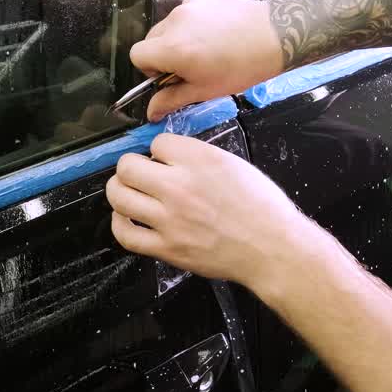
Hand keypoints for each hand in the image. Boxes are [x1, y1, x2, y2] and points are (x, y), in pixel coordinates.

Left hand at [105, 133, 315, 289]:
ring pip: (119, 196)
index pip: (157, 143)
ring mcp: (169, 220)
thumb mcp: (233, 164)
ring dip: (119, 190)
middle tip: (139, 172)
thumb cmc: (261, 207)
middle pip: (127, 167)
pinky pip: (125, 233)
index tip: (165, 159)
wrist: (272, 249)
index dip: (160, 150)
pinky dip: (119, 223)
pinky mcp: (166, 248)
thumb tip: (167, 155)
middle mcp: (180, 187)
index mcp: (200, 161)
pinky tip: (126, 217)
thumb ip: (197, 157)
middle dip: (131, 166)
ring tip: (127, 191)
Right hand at [130, 0, 283, 120]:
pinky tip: (215, 35)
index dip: (150, 70)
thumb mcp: (205, 90)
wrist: (276, 34)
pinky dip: (190, 26)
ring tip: (206, 51)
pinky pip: (184, 15)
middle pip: (150, 40)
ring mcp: (187, 7)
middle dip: (162, 56)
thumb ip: (172, 99)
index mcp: (172, 48)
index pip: (137, 56)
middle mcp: (174, 22)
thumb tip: (151, 112)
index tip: (171, 77)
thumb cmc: (242, 67)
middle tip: (190, 68)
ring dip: (176, 41)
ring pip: (167, 28)